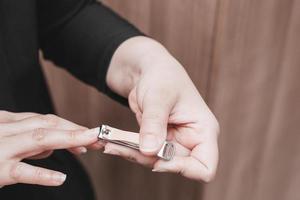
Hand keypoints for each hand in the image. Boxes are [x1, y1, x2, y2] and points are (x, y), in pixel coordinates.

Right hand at [0, 111, 99, 186]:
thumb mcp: (4, 143)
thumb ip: (26, 142)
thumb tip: (52, 148)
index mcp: (8, 122)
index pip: (46, 121)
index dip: (71, 126)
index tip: (90, 134)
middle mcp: (6, 130)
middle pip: (47, 124)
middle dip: (76, 130)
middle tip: (98, 138)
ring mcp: (1, 148)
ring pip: (40, 138)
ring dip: (69, 139)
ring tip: (89, 145)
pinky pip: (21, 171)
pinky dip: (43, 174)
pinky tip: (60, 178)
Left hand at [105, 37, 219, 181]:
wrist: (148, 69)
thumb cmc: (162, 76)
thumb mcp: (159, 97)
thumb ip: (154, 124)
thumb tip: (149, 152)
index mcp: (203, 130)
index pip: (204, 167)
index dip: (184, 169)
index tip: (158, 161)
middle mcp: (191, 140)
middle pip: (173, 165)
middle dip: (147, 159)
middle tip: (118, 147)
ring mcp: (173, 142)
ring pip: (153, 161)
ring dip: (131, 154)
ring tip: (107, 143)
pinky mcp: (157, 141)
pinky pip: (142, 152)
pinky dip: (126, 148)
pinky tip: (109, 142)